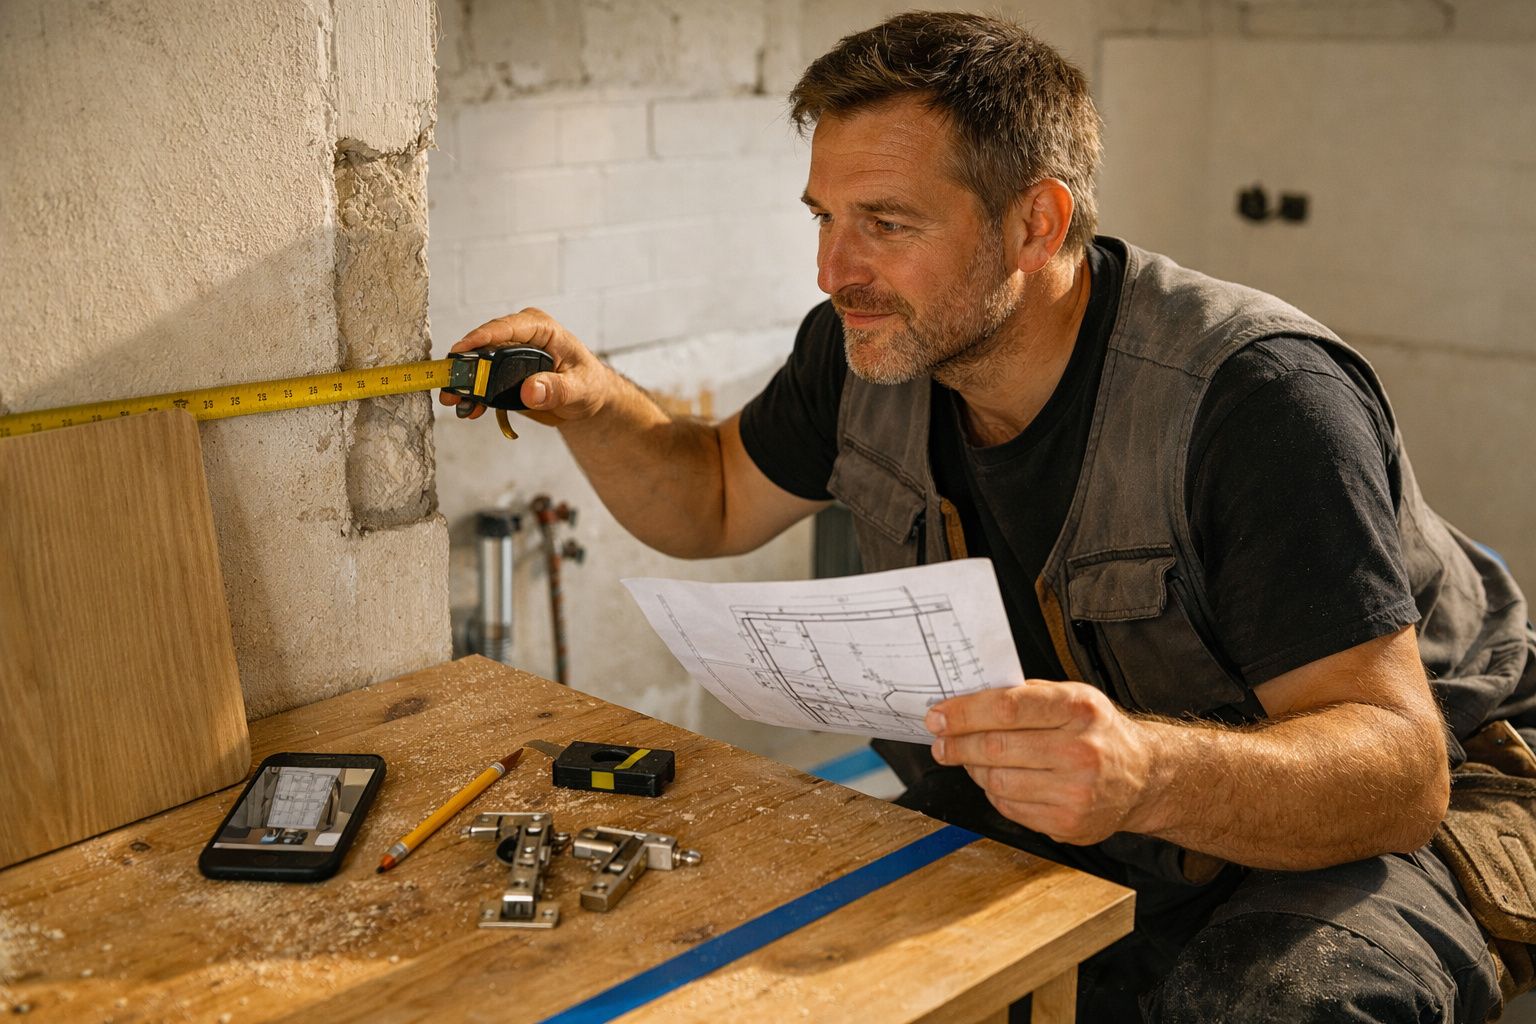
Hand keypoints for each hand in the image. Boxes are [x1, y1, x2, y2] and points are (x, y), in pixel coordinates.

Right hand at [438, 308, 609, 424]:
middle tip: (452, 384)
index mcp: (541, 329)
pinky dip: (474, 396)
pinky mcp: (503, 373)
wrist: (587, 399)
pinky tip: (470, 410)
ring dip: (464, 383)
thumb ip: (557, 389)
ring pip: (478, 364)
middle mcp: (520, 336)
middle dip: (466, 364)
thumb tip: (531, 390)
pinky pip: (483, 383)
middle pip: (485, 345)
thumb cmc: (589, 384)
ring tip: (453, 400)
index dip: (483, 336)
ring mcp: (509, 354)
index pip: (507, 327)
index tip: (463, 348)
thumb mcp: (580, 388)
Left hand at [926, 680, 1158, 844]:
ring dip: (973, 769)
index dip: (964, 713)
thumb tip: (965, 700)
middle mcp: (1082, 750)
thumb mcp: (1073, 697)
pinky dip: (994, 792)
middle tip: (939, 741)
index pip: (1007, 707)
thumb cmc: (1096, 731)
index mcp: (1079, 708)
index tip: (938, 716)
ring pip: (997, 780)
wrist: (1143, 776)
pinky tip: (998, 779)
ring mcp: (1077, 791)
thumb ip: (1025, 696)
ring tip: (969, 758)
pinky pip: (1009, 807)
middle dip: (957, 744)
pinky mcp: (1069, 823)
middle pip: (996, 747)